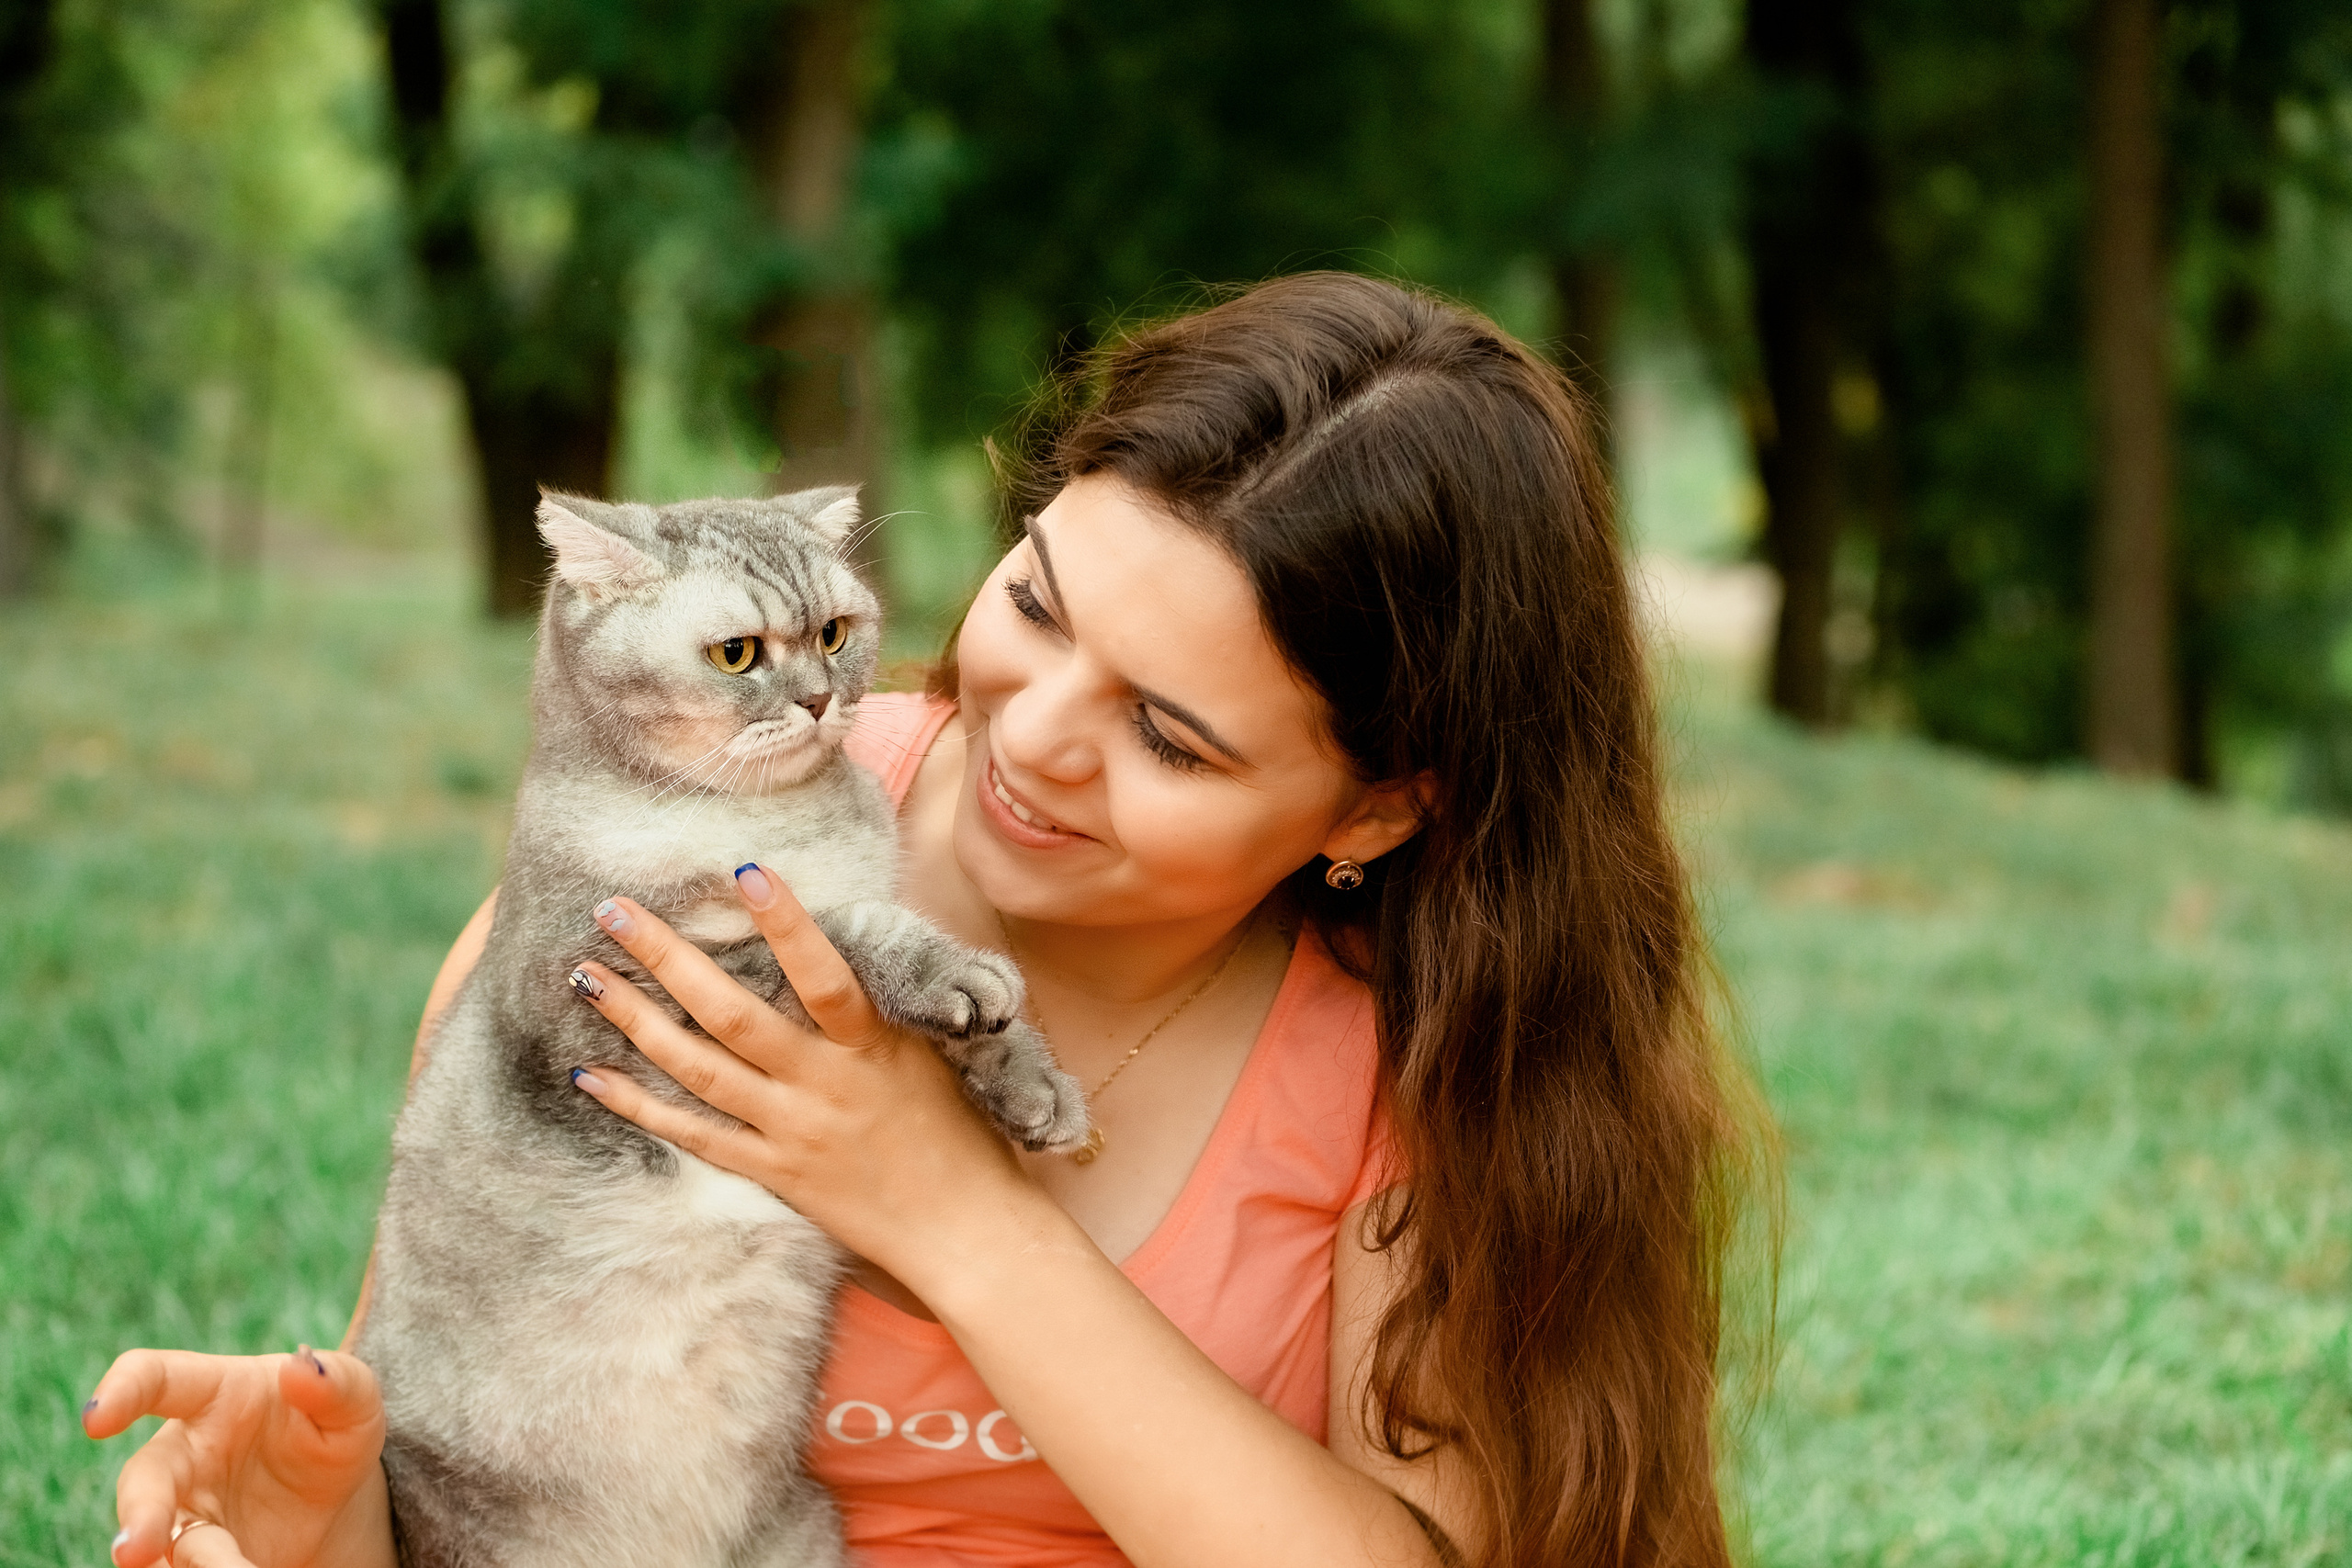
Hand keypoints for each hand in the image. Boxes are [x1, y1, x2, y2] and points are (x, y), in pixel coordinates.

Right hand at [83, 1346, 390, 1567]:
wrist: (333, 1494)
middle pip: (144, 1480)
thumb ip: (336, 1381)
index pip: (156, 1378)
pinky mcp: (193, 1554)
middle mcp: (183, 1452)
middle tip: (137, 1551)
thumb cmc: (332, 1424)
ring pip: (163, 1542)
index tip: (97, 1419)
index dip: (120, 1391)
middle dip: (139, 1515)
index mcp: (213, 1392)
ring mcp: (183, 1508)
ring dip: (184, 1565)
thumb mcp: (353, 1400)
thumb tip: (301, 1368)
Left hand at [567, 866, 1056, 1296]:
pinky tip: (591, 1074)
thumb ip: (882, 999)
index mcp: (874, 1046)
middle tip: (613, 910)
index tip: (744, 871)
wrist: (963, 1228)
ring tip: (586, 976)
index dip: (787, 924)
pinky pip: (694, 1136)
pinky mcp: (774, 1173)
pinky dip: (639, 1106)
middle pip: (732, 1016)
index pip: (824, 975)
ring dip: (635, 1021)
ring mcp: (793, 1132)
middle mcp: (826, 1085)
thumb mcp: (931, 1050)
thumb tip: (832, 935)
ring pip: (699, 1070)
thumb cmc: (959, 1128)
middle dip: (667, 959)